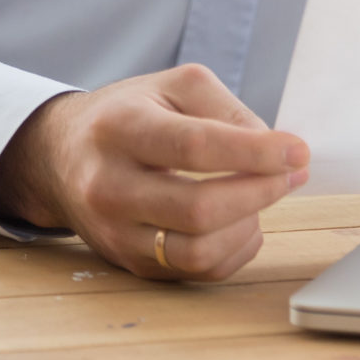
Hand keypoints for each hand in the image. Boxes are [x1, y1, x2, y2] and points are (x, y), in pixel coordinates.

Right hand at [0, 63, 308, 281]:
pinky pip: (198, 271)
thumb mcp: (172, 87)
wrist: (60, 157)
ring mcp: (115, 233)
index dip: (255, 152)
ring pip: (199, 251)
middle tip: (290, 173)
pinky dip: (236, 248)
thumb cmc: (128, 115)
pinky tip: (241, 220)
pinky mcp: (129, 264)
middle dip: (260, 192)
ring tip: (260, 194)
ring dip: (249, 224)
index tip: (299, 151)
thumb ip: (226, 110)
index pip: (194, 147)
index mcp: (119, 129)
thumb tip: (275, 153)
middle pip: (199, 208)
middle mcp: (108, 186)